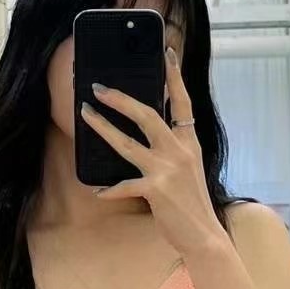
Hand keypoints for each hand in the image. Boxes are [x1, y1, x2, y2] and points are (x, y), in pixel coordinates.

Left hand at [80, 47, 227, 258]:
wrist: (204, 235)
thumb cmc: (191, 201)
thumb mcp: (188, 167)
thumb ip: (173, 146)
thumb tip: (147, 128)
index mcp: (190, 142)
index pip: (183, 102)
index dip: (174, 77)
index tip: (167, 52)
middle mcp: (180, 151)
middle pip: (147, 115)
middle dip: (120, 99)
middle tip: (98, 87)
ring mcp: (167, 170)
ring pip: (127, 143)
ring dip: (103, 128)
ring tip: (84, 114)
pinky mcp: (156, 190)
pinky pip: (124, 186)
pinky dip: (110, 190)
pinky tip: (98, 191)